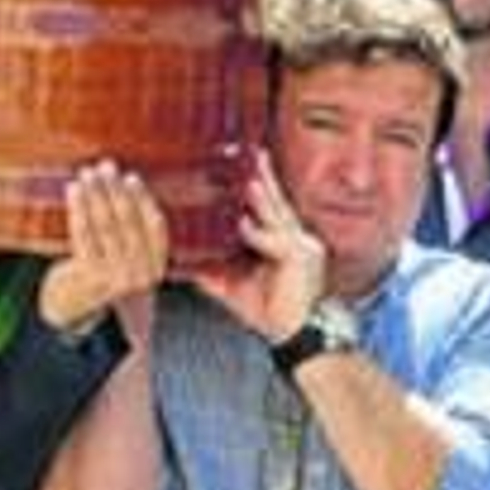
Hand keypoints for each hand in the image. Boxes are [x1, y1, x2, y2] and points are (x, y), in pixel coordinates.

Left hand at [38, 162, 167, 337]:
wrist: (87, 332)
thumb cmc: (108, 292)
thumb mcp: (132, 270)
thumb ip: (137, 242)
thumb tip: (127, 192)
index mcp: (156, 269)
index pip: (154, 227)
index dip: (142, 201)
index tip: (131, 179)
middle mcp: (140, 274)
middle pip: (129, 221)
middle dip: (114, 190)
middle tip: (105, 167)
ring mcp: (115, 275)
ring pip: (106, 224)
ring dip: (96, 194)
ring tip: (88, 174)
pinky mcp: (90, 275)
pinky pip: (84, 233)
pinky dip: (79, 208)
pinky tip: (74, 191)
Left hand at [192, 150, 325, 340]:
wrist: (296, 334)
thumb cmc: (272, 311)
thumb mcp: (234, 288)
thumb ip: (212, 275)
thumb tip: (186, 267)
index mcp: (285, 240)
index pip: (271, 207)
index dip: (260, 185)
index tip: (246, 165)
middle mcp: (298, 238)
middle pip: (278, 202)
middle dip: (265, 178)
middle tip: (252, 155)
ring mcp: (304, 247)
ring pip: (279, 216)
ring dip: (262, 199)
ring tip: (249, 180)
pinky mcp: (302, 260)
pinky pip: (278, 241)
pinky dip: (258, 234)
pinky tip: (243, 225)